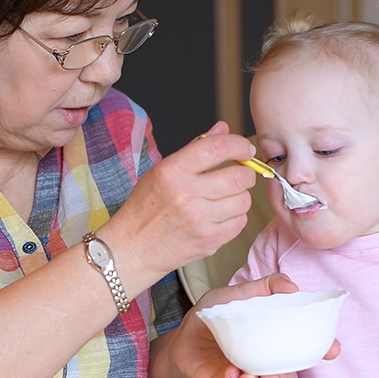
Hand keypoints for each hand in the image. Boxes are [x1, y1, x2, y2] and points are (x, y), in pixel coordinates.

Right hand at [100, 121, 257, 280]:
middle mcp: (186, 194)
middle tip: (239, 175)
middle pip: (239, 176)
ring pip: (244, 200)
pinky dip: (235, 218)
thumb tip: (223, 129)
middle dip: (245, 173)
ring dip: (239, 197)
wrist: (133, 248)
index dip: (239, 145)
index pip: (217, 148)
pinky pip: (240, 223)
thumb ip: (196, 149)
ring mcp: (199, 220)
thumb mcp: (162, 171)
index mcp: (173, 171)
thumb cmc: (145, 208)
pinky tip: (219, 216)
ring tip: (224, 199)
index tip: (245, 149)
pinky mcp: (209, 241)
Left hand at [149, 273, 339, 377]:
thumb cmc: (213, 317)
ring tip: (249, 377)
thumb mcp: (235, 295)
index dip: (323, 349)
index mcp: (273, 341)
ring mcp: (247, 377)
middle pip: (287, 377)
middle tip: (274, 373)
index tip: (331, 349)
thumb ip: (263, 288)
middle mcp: (265, 362)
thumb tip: (291, 286)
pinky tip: (231, 375)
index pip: (305, 349)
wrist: (181, 336)